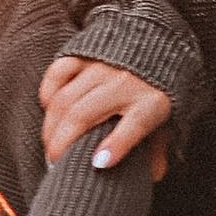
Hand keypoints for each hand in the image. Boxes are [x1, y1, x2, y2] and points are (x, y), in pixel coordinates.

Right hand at [41, 56, 171, 175]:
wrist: (158, 39)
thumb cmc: (158, 88)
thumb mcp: (166, 118)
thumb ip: (157, 148)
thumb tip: (153, 176)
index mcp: (151, 102)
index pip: (135, 124)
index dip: (116, 146)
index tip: (99, 164)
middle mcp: (124, 82)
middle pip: (84, 114)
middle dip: (63, 143)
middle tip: (55, 163)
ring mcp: (101, 66)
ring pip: (64, 100)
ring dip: (51, 127)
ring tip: (50, 146)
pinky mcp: (84, 54)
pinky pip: (57, 74)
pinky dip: (48, 95)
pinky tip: (49, 112)